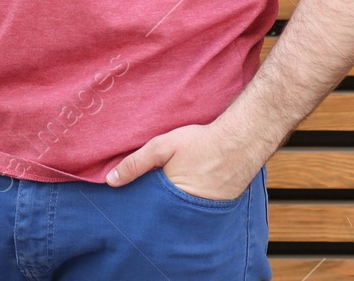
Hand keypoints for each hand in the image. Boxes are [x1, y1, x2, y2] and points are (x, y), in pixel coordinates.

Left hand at [104, 120, 262, 201]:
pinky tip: (195, 186)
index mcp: (171, 200)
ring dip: (177, 204)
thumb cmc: (202, 142)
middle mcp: (189, 212)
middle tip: (157, 191)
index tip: (135, 197)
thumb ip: (136, 163)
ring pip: (184, 211)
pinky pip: (201, 208)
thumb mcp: (163, 147)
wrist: (242, 139)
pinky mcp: (221, 206)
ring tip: (175, 188)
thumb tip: (110, 180)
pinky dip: (195, 201)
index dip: (141, 204)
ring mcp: (207, 210)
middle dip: (159, 206)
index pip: (148, 210)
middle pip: (166, 214)